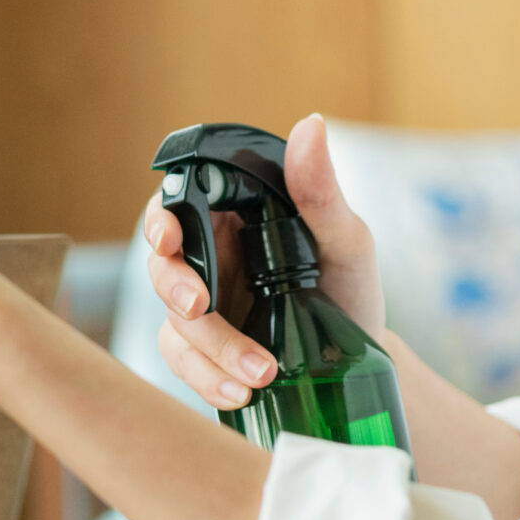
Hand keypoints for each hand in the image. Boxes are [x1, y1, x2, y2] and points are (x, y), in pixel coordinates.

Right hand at [142, 113, 381, 410]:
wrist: (358, 360)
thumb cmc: (349, 288)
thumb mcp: (345, 240)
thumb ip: (321, 191)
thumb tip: (310, 126)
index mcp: (233, 218)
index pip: (179, 203)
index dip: (161, 219)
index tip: (168, 238)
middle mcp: (210, 257)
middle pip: (163, 263)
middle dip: (174, 286)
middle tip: (202, 306)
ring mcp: (204, 306)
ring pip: (174, 320)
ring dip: (208, 348)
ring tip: (259, 373)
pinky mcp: (204, 352)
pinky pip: (184, 364)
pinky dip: (206, 380)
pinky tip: (239, 393)